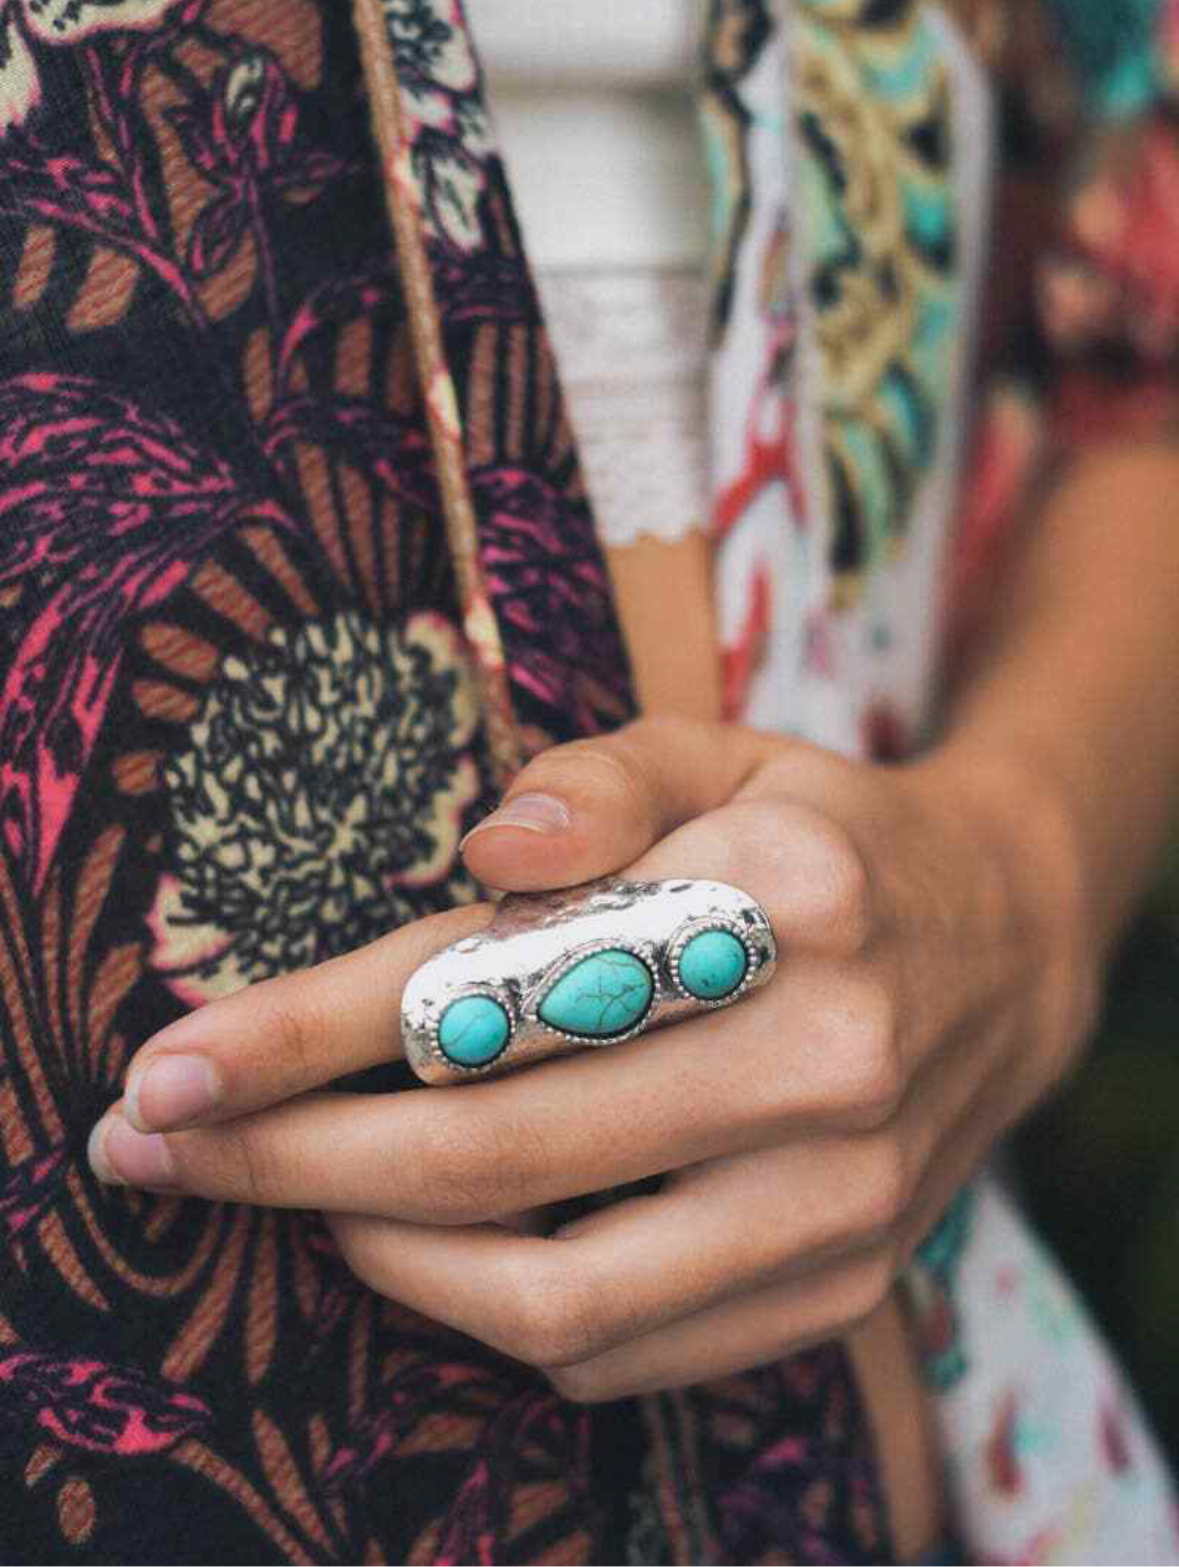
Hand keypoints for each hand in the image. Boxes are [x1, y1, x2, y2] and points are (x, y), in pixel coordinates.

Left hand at [87, 719, 1096, 1399]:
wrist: (999, 954)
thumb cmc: (823, 837)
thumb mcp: (725, 750)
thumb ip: (601, 777)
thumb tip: (483, 850)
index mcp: (790, 894)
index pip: (506, 983)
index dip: (313, 1033)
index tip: (172, 1064)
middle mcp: (825, 1060)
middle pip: (497, 1153)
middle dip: (292, 1159)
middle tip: (164, 1143)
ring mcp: (840, 1202)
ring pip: (548, 1294)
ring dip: (376, 1255)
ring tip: (290, 1196)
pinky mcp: (836, 1290)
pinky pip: (620, 1351)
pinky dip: (488, 1314)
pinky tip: (427, 1245)